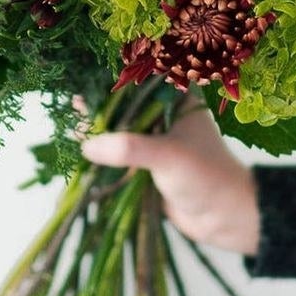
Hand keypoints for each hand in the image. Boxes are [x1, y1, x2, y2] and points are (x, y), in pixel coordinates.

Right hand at [80, 97, 259, 254]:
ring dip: (98, 129)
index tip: (85, 79)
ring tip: (71, 124)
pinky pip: (119, 151)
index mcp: (178, 98)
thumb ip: (130, 148)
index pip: (141, 80)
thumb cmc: (207, 177)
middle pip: (126, 103)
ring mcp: (155, 137)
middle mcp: (165, 112)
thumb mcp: (169, 157)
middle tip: (73, 104)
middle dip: (100, 105)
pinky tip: (80, 147)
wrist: (224, 217)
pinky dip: (102, 151)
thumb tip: (88, 145)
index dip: (113, 78)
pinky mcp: (146, 161)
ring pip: (120, 128)